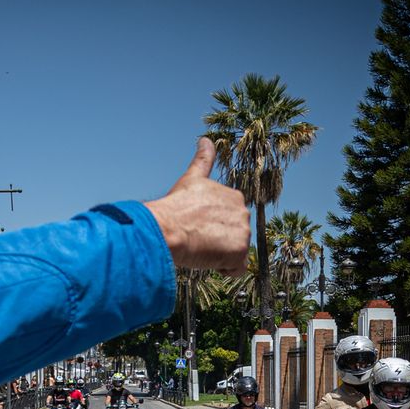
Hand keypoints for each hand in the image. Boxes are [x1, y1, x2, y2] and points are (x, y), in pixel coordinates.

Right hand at [144, 139, 249, 272]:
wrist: (166, 229)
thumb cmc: (174, 208)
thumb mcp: (191, 179)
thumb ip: (203, 159)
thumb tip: (206, 139)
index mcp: (234, 196)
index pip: (228, 219)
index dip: (210, 226)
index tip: (195, 226)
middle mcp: (243, 212)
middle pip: (232, 236)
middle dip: (216, 242)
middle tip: (195, 239)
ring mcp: (243, 232)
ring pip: (233, 253)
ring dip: (217, 255)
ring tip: (199, 248)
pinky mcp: (239, 251)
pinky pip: (236, 269)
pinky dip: (224, 269)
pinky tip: (208, 260)